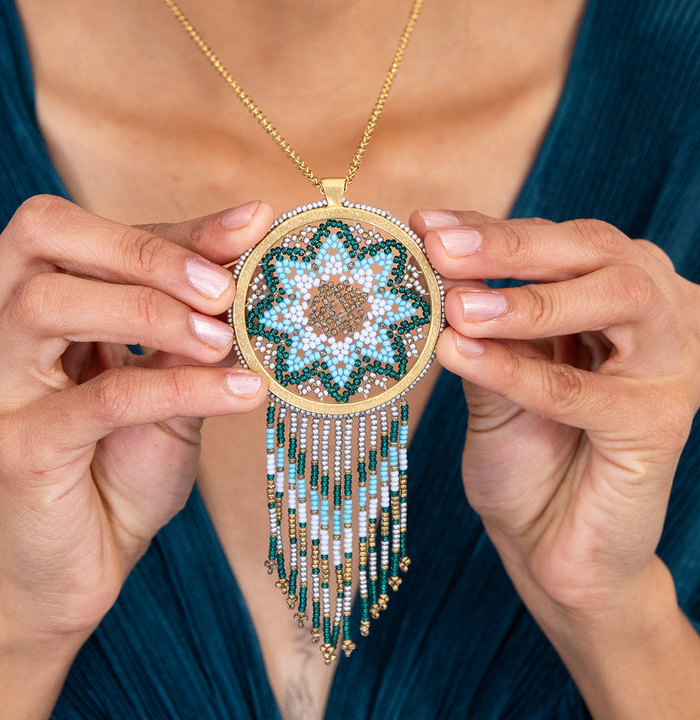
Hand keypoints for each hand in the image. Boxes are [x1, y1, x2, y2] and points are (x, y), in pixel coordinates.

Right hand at [0, 195, 271, 640]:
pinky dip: (179, 388)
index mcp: (38, 301)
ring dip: (154, 310)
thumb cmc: (126, 464)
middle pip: (46, 237)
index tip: (251, 224)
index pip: (94, 232)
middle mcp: (1, 329)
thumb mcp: (172, 384)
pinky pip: (100, 398)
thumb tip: (246, 266)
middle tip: (223, 288)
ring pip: (52, 303)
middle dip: (147, 250)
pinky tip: (244, 393)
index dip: (175, 226)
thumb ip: (194, 330)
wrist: (90, 560)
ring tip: (226, 340)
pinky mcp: (17, 445)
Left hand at [411, 210, 699, 614]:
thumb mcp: (489, 380)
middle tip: (440, 247)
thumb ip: (477, 327)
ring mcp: (666, 368)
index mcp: (608, 300)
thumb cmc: (523, 457)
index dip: (490, 229)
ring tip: (457, 307)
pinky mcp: (661, 423)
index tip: (426, 224)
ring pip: (615, 301)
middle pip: (595, 253)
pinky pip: (587, 390)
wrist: (549, 545)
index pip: (554, 244)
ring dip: (528, 300)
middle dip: (511, 246)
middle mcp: (652, 320)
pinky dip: (521, 371)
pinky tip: (461, 356)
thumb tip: (435, 266)